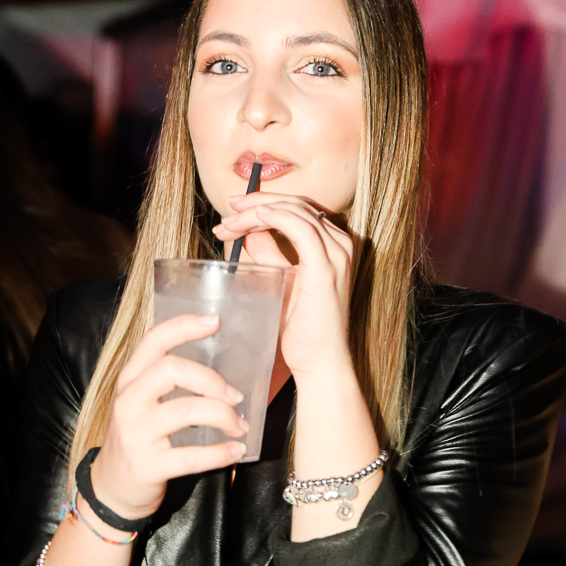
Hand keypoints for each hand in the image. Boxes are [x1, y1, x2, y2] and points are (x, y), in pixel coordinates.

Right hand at [89, 313, 247, 521]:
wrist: (111, 487)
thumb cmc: (137, 438)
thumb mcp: (140, 402)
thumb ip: (165, 380)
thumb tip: (218, 363)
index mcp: (129, 380)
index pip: (154, 341)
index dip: (184, 326)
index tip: (215, 321)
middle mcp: (128, 402)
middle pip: (171, 369)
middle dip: (212, 380)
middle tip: (236, 396)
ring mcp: (135, 434)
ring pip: (187, 411)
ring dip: (224, 416)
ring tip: (239, 425)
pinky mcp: (148, 465)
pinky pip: (192, 456)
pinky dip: (221, 453)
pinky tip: (235, 450)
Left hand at [213, 192, 353, 378]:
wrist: (319, 362)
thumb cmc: (301, 329)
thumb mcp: (280, 281)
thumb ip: (268, 254)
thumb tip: (247, 234)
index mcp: (331, 245)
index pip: (296, 208)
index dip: (261, 205)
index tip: (230, 213)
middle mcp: (339, 244)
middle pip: (295, 204)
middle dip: (255, 204)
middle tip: (226, 212)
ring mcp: (336, 254)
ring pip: (295, 211)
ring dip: (257, 211)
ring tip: (229, 221)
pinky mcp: (326, 268)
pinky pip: (301, 229)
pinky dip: (276, 217)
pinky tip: (254, 219)